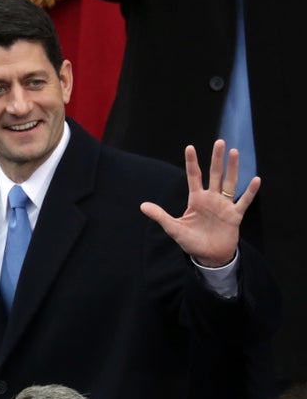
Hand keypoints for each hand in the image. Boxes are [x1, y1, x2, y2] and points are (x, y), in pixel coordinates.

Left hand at [140, 139, 258, 266]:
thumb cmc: (191, 241)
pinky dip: (250, 191)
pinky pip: (244, 201)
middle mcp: (211, 198)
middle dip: (217, 158)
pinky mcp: (235, 215)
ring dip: (233, 168)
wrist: (209, 256)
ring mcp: (224, 205)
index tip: (189, 147)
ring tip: (234, 152)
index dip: (192, 162)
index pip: (193, 176)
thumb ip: (160, 216)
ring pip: (230, 183)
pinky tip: (256, 179)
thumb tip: (142, 206)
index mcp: (196, 199)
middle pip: (215, 174)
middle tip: (220, 142)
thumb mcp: (174, 228)